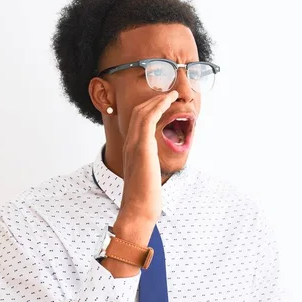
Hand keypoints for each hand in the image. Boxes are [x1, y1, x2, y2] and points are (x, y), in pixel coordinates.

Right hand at [102, 90, 178, 276]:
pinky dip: (158, 106)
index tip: (163, 102)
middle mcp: (130, 143)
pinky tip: (168, 102)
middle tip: (168, 93)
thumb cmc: (145, 196)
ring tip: (171, 94)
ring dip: (157, 100)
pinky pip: (147, 119)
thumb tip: (157, 162)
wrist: (139, 208)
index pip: (137, 121)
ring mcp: (134, 144)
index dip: (150, 108)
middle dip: (153, 99)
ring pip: (142, 112)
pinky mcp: (142, 147)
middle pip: (138, 112)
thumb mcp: (148, 175)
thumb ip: (150, 164)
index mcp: (131, 149)